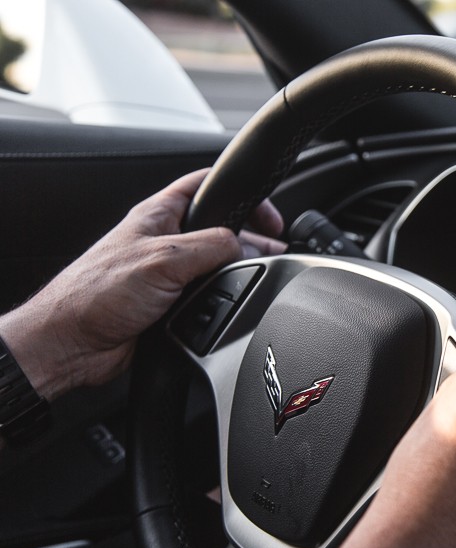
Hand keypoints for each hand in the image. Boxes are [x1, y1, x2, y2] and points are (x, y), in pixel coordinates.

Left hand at [0, 169, 285, 400]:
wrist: (71, 344)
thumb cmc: (96, 295)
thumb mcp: (165, 258)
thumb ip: (211, 246)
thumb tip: (244, 247)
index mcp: (159, 216)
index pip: (207, 185)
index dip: (242, 193)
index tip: (270, 215)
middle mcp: (165, 242)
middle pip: (220, 228)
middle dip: (251, 237)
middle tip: (276, 248)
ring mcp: (168, 273)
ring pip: (217, 265)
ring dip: (239, 272)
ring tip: (264, 276)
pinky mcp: (170, 304)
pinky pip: (208, 296)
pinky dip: (225, 299)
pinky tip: (236, 304)